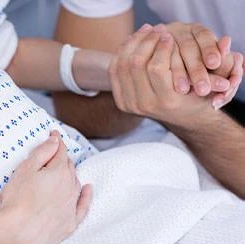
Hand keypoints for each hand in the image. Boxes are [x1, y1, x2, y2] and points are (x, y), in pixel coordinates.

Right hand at [0, 131, 91, 243]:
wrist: (18, 234)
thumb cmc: (17, 201)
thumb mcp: (24, 170)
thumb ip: (42, 153)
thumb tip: (55, 141)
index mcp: (59, 172)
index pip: (60, 151)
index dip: (57, 142)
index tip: (54, 134)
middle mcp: (70, 187)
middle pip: (68, 167)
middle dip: (62, 159)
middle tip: (53, 154)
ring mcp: (71, 206)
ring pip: (75, 184)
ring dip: (70, 176)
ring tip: (62, 172)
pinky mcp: (70, 223)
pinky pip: (82, 206)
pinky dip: (86, 196)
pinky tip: (88, 190)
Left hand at [109, 26, 243, 127]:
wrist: (182, 118)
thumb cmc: (197, 97)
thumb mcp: (209, 82)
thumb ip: (213, 63)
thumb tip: (226, 41)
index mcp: (166, 101)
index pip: (156, 68)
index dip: (161, 47)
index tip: (168, 33)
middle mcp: (145, 105)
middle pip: (135, 64)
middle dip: (145, 42)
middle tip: (156, 28)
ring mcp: (130, 105)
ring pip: (122, 65)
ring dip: (133, 44)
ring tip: (146, 31)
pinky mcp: (121, 101)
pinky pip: (115, 71)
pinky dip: (122, 53)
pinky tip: (135, 41)